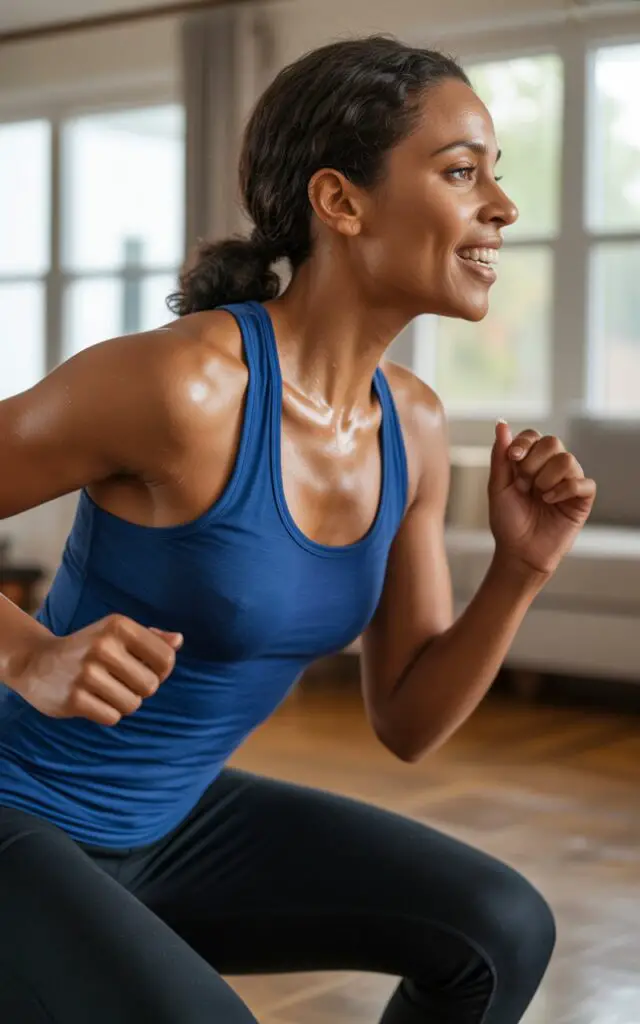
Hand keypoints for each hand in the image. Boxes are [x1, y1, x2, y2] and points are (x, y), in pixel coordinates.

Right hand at [8, 615, 182, 726]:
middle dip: (141, 689)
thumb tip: (178, 641)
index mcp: (118, 625)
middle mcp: (103, 646)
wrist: (35, 662)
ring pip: (133, 704)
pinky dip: (107, 713)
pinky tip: (92, 701)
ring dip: (124, 703)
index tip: (146, 669)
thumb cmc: (88, 647)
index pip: (166, 658)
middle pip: (151, 685)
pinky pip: (113, 717)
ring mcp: (86, 673)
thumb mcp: (116, 633)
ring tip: (106, 691)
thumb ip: (151, 637)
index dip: (162, 670)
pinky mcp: (74, 698)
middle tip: (121, 682)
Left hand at [488, 421, 595, 576]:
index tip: (513, 458)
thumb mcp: (498, 486)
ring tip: (537, 496)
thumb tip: (501, 424)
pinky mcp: (582, 499)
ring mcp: (569, 482)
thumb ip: (500, 456)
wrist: (518, 552)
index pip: (534, 435)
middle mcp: (552, 468)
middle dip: (534, 462)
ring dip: (546, 478)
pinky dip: (564, 489)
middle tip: (523, 485)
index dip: (524, 442)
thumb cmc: (508, 521)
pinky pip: (582, 482)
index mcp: (531, 462)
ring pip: (567, 460)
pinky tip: (549, 501)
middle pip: (553, 441)